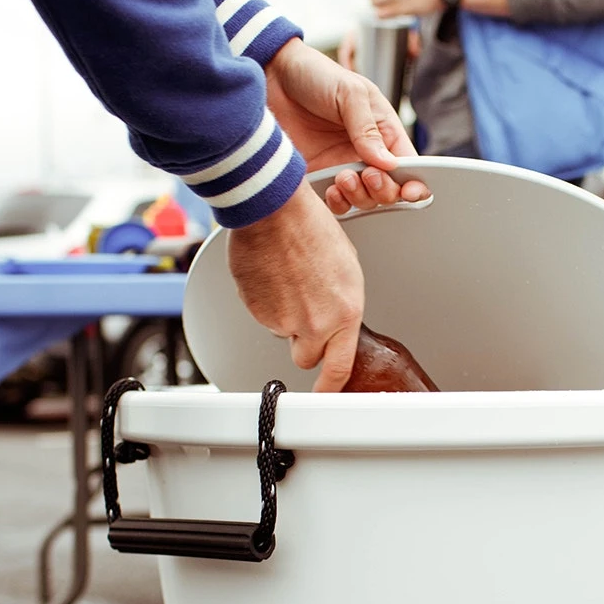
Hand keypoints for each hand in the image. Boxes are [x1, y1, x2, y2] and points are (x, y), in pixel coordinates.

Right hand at [228, 182, 363, 391]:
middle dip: (305, 342)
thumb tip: (335, 320)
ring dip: (286, 315)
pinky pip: (264, 317)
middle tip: (305, 312)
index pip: (340, 368)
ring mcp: (283, 320)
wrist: (273, 208)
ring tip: (290, 279)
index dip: (332, 388)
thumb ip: (341, 306)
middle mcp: (314, 323)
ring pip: (284, 334)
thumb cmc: (310, 228)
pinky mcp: (256, 311)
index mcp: (345, 313)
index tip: (329, 395)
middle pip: (307, 358)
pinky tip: (274, 276)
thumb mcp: (347, 269)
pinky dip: (267, 302)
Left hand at [266, 38, 427, 206]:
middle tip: (367, 174)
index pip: (409, 165)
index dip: (415, 183)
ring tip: (343, 177)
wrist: (272, 78)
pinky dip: (339, 204)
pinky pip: (339, 205)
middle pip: (391, 190)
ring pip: (367, 201)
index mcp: (384, 132)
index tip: (410, 190)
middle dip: (384, 190)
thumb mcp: (350, 93)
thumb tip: (389, 163)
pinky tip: (332, 189)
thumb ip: (368, 128)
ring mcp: (344, 168)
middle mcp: (367, 154)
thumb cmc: (315, 76)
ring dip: (360, 196)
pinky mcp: (321, 179)